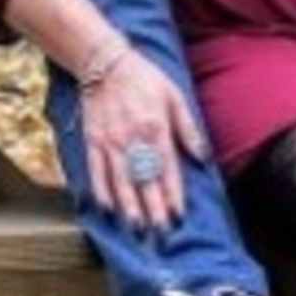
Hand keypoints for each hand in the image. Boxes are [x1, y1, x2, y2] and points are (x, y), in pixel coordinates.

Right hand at [81, 52, 208, 230]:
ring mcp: (111, 141)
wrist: (105, 62)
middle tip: (160, 232)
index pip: (168, 169)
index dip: (173, 194)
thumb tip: (203, 157)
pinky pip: (96, 170)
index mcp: (157, 128)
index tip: (178, 215)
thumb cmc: (144, 78)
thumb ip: (188, 128)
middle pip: (145, 180)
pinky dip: (101, 190)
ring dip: (129, 205)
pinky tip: (107, 208)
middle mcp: (134, 139)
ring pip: (121, 180)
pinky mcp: (93, 140)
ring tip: (136, 227)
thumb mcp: (175, 96)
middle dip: (153, 208)